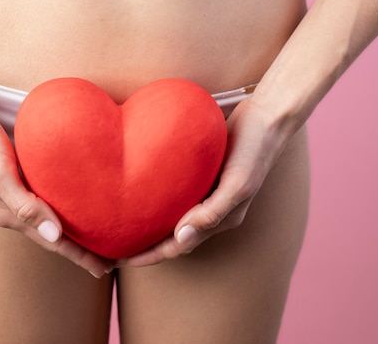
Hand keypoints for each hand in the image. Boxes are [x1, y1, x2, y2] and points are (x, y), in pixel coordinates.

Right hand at [0, 102, 113, 276]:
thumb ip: (25, 207)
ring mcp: (14, 196)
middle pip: (53, 236)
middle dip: (81, 250)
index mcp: (9, 215)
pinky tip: (73, 204)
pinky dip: (62, 209)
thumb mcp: (0, 176)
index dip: (79, 257)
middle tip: (109, 260)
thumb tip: (55, 236)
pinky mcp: (17, 178)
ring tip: (96, 238)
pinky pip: (44, 201)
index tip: (104, 270)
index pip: (53, 243)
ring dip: (73, 232)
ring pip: (49, 220)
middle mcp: (13, 210)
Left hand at [119, 96, 293, 266]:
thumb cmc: (255, 151)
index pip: (176, 247)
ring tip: (119, 221)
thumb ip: (212, 213)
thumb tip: (180, 238)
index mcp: (218, 220)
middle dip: (142, 244)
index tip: (119, 260)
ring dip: (147, 222)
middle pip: (169, 236)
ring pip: (169, 215)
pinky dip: (155, 197)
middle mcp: (209, 210)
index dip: (148, 256)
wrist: (266, 117)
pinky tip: (136, 189)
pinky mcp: (199, 174)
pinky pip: (173, 191)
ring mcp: (204, 192)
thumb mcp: (238, 184)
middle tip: (111, 244)